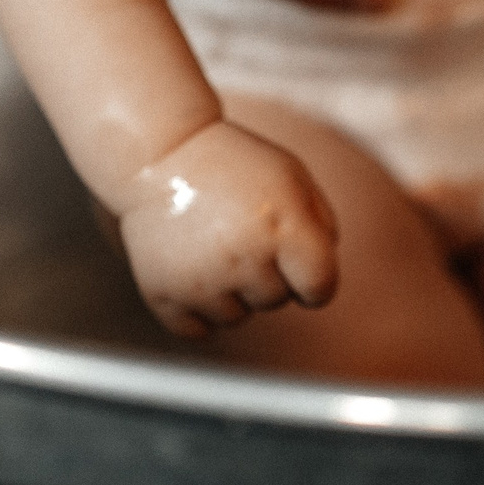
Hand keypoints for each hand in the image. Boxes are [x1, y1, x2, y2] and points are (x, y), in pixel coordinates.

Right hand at [117, 119, 339, 338]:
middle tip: (241, 233)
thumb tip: (323, 278)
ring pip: (238, 318)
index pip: (322, 289)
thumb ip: (323, 224)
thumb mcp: (292, 176)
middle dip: (268, 274)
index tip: (300, 262)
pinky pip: (199, 330)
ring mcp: (201, 282)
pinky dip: (199, 310)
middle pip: (277, 301)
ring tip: (214, 246)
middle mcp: (244, 260)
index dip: (316, 278)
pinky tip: (194, 270)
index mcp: (283, 229)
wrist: (160, 153)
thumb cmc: (235, 164)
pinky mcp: (164, 296)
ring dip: (233, 292)